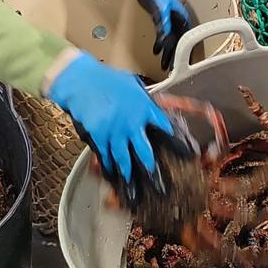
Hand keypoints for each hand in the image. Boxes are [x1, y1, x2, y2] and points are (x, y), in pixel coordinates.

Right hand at [46, 52, 189, 206]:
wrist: (82, 81)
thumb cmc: (107, 80)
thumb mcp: (133, 85)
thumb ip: (145, 100)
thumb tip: (155, 107)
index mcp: (144, 108)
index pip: (165, 127)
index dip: (176, 141)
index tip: (185, 153)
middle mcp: (132, 123)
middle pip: (145, 152)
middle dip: (152, 170)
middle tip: (159, 185)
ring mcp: (115, 132)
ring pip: (124, 159)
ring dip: (129, 174)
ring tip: (133, 188)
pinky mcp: (99, 137)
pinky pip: (105, 155)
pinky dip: (108, 165)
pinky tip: (111, 173)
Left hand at [130, 0, 191, 71]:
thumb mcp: (161, 8)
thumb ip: (164, 24)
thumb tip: (165, 40)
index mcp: (182, 15)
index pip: (187, 37)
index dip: (188, 51)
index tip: (186, 64)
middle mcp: (177, 18)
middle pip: (178, 40)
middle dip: (175, 55)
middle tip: (170, 69)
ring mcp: (168, 18)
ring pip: (170, 39)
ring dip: (166, 51)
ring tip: (163, 65)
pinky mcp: (158, 17)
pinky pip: (161, 34)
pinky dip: (159, 43)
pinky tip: (155, 50)